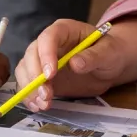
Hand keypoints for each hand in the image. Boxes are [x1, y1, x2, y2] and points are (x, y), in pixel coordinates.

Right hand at [14, 17, 136, 111]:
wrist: (109, 65)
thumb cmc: (110, 51)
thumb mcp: (109, 52)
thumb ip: (93, 56)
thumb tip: (75, 63)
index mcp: (64, 30)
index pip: (48, 37)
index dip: (45, 54)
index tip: (50, 74)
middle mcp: (48, 43)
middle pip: (31, 54)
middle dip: (35, 75)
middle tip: (46, 94)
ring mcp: (43, 60)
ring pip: (25, 70)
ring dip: (30, 88)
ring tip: (44, 103)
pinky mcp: (42, 77)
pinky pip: (29, 84)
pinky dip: (29, 96)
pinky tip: (38, 106)